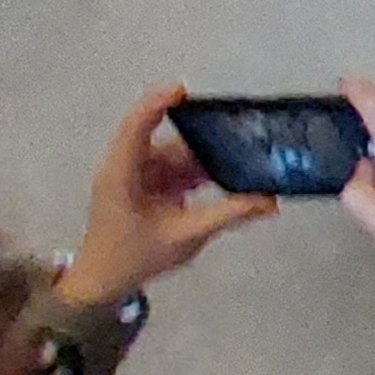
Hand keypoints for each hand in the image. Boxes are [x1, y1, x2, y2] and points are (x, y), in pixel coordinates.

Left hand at [60, 85, 280, 305]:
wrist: (102, 283)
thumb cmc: (135, 257)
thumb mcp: (186, 236)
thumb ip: (228, 214)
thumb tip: (272, 201)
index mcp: (123, 173)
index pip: (138, 126)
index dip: (159, 103)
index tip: (186, 90)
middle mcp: (125, 167)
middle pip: (164, 142)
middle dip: (201, 139)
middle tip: (240, 133)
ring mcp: (133, 178)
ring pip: (172, 157)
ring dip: (202, 160)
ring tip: (241, 156)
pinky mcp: (142, 189)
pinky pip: (172, 172)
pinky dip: (196, 174)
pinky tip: (224, 176)